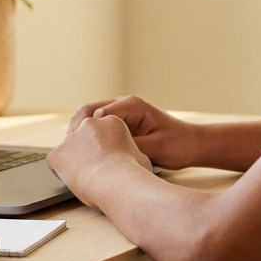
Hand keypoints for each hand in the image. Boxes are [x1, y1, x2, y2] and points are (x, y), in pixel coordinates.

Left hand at [46, 115, 151, 206]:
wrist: (118, 182)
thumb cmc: (134, 173)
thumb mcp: (140, 156)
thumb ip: (129, 152)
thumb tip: (130, 160)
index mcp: (112, 122)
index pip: (101, 129)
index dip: (102, 145)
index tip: (104, 158)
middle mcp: (90, 125)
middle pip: (83, 134)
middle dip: (85, 149)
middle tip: (93, 167)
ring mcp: (72, 138)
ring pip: (69, 147)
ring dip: (74, 159)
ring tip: (84, 176)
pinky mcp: (58, 154)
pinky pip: (55, 161)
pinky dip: (60, 170)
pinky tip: (71, 180)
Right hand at [66, 95, 199, 169]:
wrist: (192, 145)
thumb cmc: (177, 146)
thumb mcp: (153, 149)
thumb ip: (127, 145)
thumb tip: (103, 150)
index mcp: (132, 104)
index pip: (96, 114)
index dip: (84, 134)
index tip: (78, 155)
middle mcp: (124, 103)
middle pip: (87, 112)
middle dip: (77, 132)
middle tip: (69, 156)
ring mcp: (120, 110)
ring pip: (89, 119)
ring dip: (81, 135)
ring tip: (73, 158)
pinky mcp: (120, 121)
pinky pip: (98, 126)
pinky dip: (90, 139)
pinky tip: (85, 156)